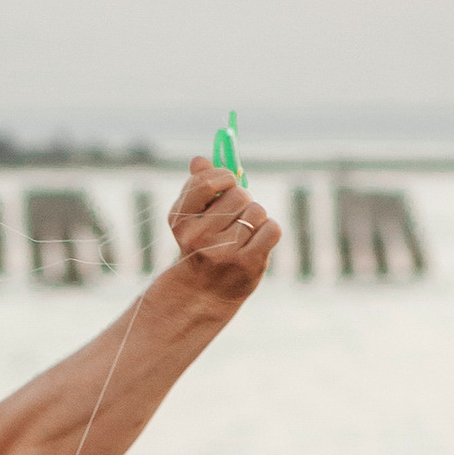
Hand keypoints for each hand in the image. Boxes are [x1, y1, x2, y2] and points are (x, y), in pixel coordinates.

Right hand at [168, 154, 279, 302]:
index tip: (226, 184)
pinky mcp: (247, 263)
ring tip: (242, 235)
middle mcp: (199, 237)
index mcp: (181, 221)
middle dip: (243, 202)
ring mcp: (224, 252)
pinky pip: (272, 228)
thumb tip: (199, 160)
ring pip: (257, 211)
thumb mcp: (192, 218)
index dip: (224, 176)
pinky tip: (256, 243)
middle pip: (239, 195)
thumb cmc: (200, 247)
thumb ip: (198, 188)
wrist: (203, 294)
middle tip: (234, 219)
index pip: (208, 181)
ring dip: (255, 219)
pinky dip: (268, 232)